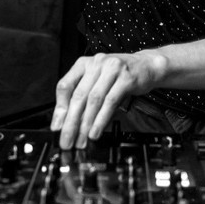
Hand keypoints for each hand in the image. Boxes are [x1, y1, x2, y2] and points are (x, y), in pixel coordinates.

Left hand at [51, 51, 167, 148]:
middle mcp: (96, 63)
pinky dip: (101, 119)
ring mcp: (111, 69)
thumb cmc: (120, 76)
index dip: (59, 109)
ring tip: (81, 140)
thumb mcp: (98, 82)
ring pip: (93, 100)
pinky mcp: (126, 78)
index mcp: (84, 64)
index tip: (57, 127)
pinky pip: (110, 101)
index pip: (65, 86)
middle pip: (79, 96)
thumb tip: (69, 123)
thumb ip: (84, 98)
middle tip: (67, 139)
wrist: (147, 66)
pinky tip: (96, 131)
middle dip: (71, 122)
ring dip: (86, 124)